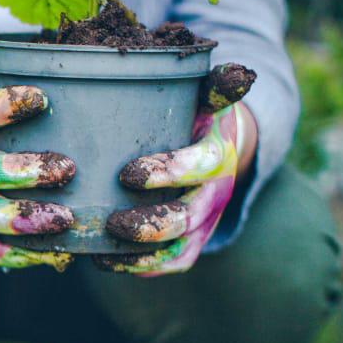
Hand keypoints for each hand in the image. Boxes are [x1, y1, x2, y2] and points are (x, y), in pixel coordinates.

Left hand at [96, 64, 257, 276]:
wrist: (217, 143)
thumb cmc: (195, 113)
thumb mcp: (205, 94)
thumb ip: (214, 85)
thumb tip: (238, 74)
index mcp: (218, 152)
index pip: (202, 166)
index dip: (169, 173)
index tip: (127, 175)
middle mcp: (215, 192)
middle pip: (189, 218)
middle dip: (152, 225)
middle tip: (113, 223)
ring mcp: (203, 221)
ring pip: (180, 248)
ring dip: (143, 254)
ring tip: (104, 248)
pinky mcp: (191, 241)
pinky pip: (170, 263)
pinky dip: (139, 268)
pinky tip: (104, 262)